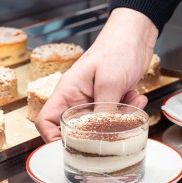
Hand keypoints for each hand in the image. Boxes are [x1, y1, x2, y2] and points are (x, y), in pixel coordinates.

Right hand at [35, 8, 158, 141]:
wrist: (135, 35)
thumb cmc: (116, 48)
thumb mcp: (110, 81)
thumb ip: (104, 110)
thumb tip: (101, 135)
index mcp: (67, 92)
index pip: (46, 121)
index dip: (51, 138)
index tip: (67, 147)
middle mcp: (77, 99)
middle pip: (76, 129)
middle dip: (96, 133)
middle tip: (112, 130)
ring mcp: (94, 101)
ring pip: (100, 126)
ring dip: (118, 121)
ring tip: (130, 106)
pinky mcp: (110, 101)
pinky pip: (115, 117)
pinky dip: (128, 112)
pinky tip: (135, 98)